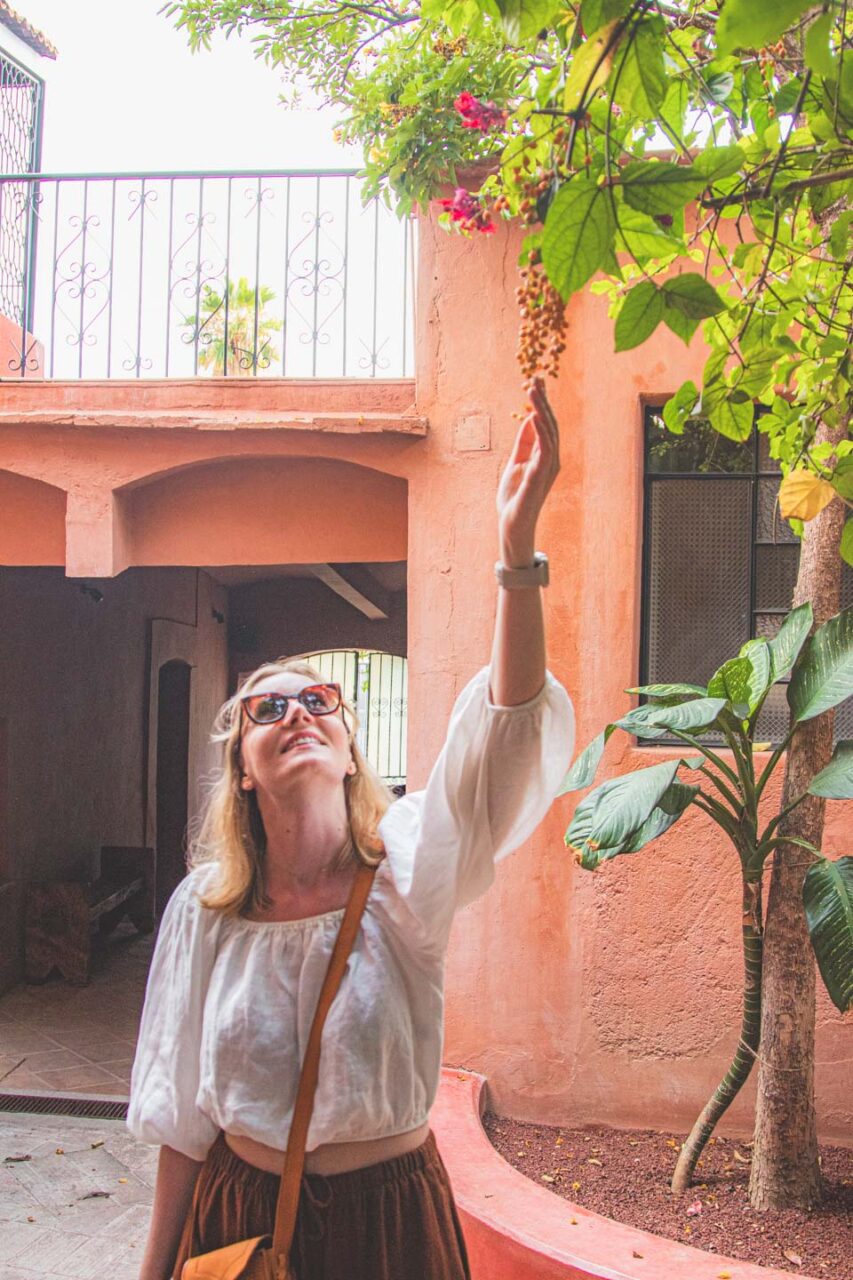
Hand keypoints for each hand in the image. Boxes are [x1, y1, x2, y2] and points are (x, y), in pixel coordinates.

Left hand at [496, 376, 559, 566]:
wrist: (512, 525)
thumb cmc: (514, 498)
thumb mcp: (516, 463)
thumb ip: (523, 442)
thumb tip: (529, 418)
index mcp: (545, 456)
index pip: (545, 424)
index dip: (541, 403)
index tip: (535, 381)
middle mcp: (551, 460)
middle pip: (549, 424)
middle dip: (543, 400)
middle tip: (535, 378)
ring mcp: (548, 468)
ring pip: (549, 432)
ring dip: (542, 409)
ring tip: (534, 390)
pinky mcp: (540, 476)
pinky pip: (545, 449)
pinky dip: (541, 430)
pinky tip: (535, 414)